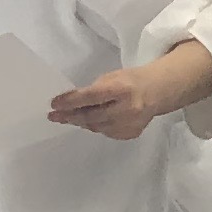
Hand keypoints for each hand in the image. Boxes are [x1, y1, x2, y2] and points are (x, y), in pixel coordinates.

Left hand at [48, 63, 170, 139]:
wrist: (158, 91)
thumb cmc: (131, 80)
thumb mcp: (112, 78)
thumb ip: (93, 91)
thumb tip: (70, 105)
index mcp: (122, 89)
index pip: (91, 97)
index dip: (70, 101)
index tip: (54, 104)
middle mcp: (127, 108)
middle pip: (91, 116)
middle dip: (70, 116)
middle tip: (53, 116)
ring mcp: (130, 124)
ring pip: (96, 127)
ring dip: (80, 122)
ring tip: (68, 118)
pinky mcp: (131, 134)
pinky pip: (106, 132)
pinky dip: (96, 126)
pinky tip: (90, 121)